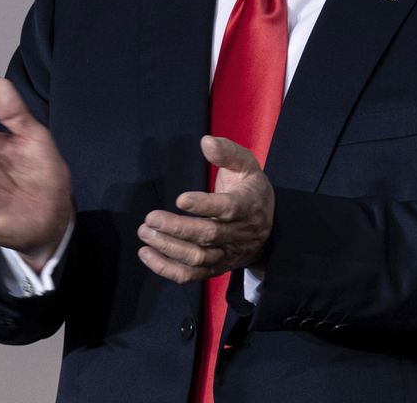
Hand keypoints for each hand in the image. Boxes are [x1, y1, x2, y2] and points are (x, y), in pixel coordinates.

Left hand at [137, 136, 273, 283]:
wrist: (271, 229)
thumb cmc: (250, 191)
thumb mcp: (247, 166)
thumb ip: (227, 152)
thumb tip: (206, 141)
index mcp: (248, 206)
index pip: (227, 209)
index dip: (204, 205)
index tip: (180, 199)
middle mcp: (238, 234)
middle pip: (207, 235)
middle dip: (176, 228)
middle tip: (150, 218)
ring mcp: (227, 254)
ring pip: (197, 258)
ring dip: (168, 248)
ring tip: (145, 233)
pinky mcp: (216, 269)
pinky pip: (191, 276)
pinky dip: (167, 269)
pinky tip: (146, 254)